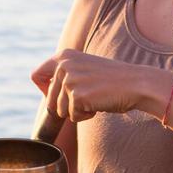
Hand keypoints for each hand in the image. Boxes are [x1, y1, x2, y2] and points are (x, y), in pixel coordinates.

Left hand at [31, 49, 156, 121]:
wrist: (136, 84)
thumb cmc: (113, 80)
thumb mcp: (85, 69)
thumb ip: (66, 76)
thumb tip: (48, 99)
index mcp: (63, 55)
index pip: (36, 75)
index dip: (44, 91)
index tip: (58, 96)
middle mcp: (63, 65)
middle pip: (49, 100)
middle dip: (67, 106)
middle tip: (88, 97)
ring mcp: (69, 80)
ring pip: (61, 111)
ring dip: (78, 111)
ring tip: (95, 98)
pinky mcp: (76, 95)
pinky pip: (73, 117)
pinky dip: (86, 116)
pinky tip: (99, 103)